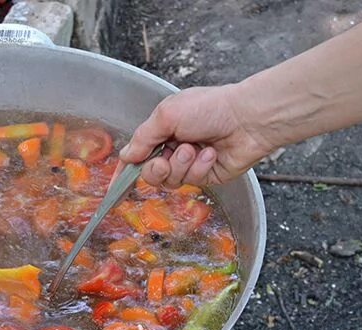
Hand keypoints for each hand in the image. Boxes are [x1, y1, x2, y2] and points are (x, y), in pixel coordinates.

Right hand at [118, 84, 274, 186]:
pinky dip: (199, 167)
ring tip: (194, 149)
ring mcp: (189, 164)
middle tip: (166, 158)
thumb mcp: (167, 115)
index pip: (137, 154)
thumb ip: (143, 138)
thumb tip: (126, 156)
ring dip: (180, 165)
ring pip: (170, 180)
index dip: (126, 171)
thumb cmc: (210, 108)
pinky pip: (191, 181)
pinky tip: (210, 154)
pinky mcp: (205, 176)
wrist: (247, 118)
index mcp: (162, 130)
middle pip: (150, 173)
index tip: (114, 189)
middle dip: (156, 168)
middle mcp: (173, 148)